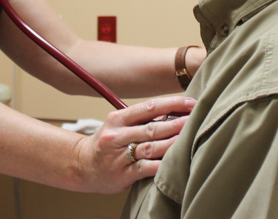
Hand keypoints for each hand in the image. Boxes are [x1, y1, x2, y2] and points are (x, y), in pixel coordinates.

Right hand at [73, 96, 195, 193]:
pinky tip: (173, 163)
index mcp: (118, 119)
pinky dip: (160, 165)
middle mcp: (117, 135)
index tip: (190, 103)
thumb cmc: (107, 143)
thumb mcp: (119, 125)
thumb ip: (141, 120)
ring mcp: (118, 156)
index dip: (171, 104)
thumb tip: (175, 111)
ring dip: (172, 143)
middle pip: (151, 128)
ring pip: (150, 148)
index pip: (148, 107)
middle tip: (195, 120)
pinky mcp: (121, 174)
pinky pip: (144, 169)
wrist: (82, 165)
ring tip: (189, 139)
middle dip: (176, 124)